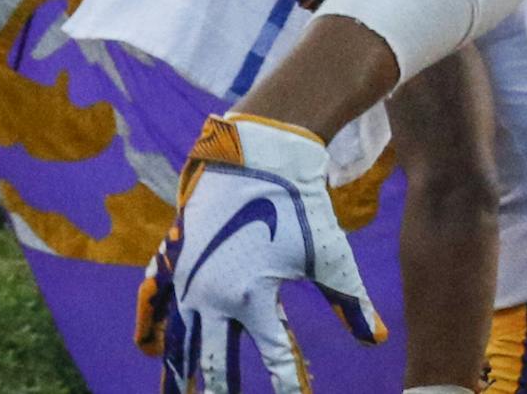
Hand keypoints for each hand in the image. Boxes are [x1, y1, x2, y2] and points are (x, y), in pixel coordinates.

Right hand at [137, 113, 385, 391]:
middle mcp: (211, 297)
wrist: (258, 155)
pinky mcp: (172, 259)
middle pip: (213, 362)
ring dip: (176, 372)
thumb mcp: (329, 254)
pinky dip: (147, 328)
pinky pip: (150, 303)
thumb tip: (379, 339)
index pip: (276, 358)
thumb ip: (350, 301)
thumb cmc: (300, 206)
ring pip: (176, 341)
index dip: (290, 382)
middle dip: (221, 390)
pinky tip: (148, 350)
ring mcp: (186, 279)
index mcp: (253, 300)